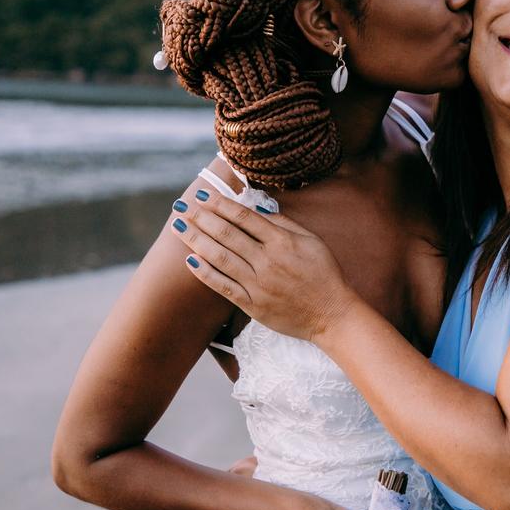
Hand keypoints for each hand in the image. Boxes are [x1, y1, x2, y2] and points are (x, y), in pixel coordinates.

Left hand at [172, 195, 354, 342]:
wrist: (331, 314)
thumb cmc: (324, 274)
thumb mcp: (312, 241)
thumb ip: (285, 224)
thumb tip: (258, 207)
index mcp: (283, 242)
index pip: (245, 217)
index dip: (221, 204)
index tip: (203, 194)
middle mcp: (267, 261)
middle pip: (227, 234)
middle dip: (201, 218)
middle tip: (181, 206)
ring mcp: (258, 284)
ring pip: (220, 258)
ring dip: (196, 240)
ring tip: (178, 226)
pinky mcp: (252, 305)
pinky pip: (223, 286)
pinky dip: (205, 273)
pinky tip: (190, 260)